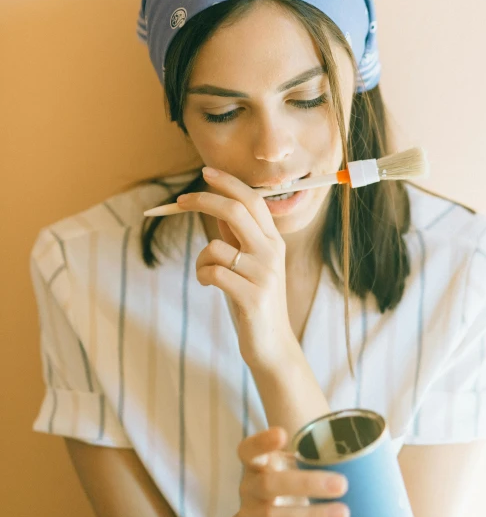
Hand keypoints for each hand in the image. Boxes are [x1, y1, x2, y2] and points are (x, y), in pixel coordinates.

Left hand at [176, 167, 295, 367]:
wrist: (271, 344)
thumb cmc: (254, 300)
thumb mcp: (249, 263)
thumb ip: (238, 237)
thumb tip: (217, 207)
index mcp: (273, 241)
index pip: (252, 200)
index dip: (228, 183)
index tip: (206, 172)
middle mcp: (272, 252)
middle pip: (235, 211)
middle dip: (204, 200)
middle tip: (181, 201)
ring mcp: (263, 274)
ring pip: (215, 247)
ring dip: (201, 259)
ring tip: (207, 275)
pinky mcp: (252, 296)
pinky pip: (212, 273)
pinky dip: (203, 276)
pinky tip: (209, 286)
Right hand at [236, 426, 349, 516]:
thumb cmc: (287, 488)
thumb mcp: (291, 469)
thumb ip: (310, 459)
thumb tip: (358, 455)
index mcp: (256, 464)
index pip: (249, 450)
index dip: (262, 441)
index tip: (283, 433)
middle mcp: (248, 489)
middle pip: (269, 483)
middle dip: (307, 483)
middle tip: (342, 484)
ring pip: (274, 516)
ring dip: (312, 515)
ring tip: (344, 514)